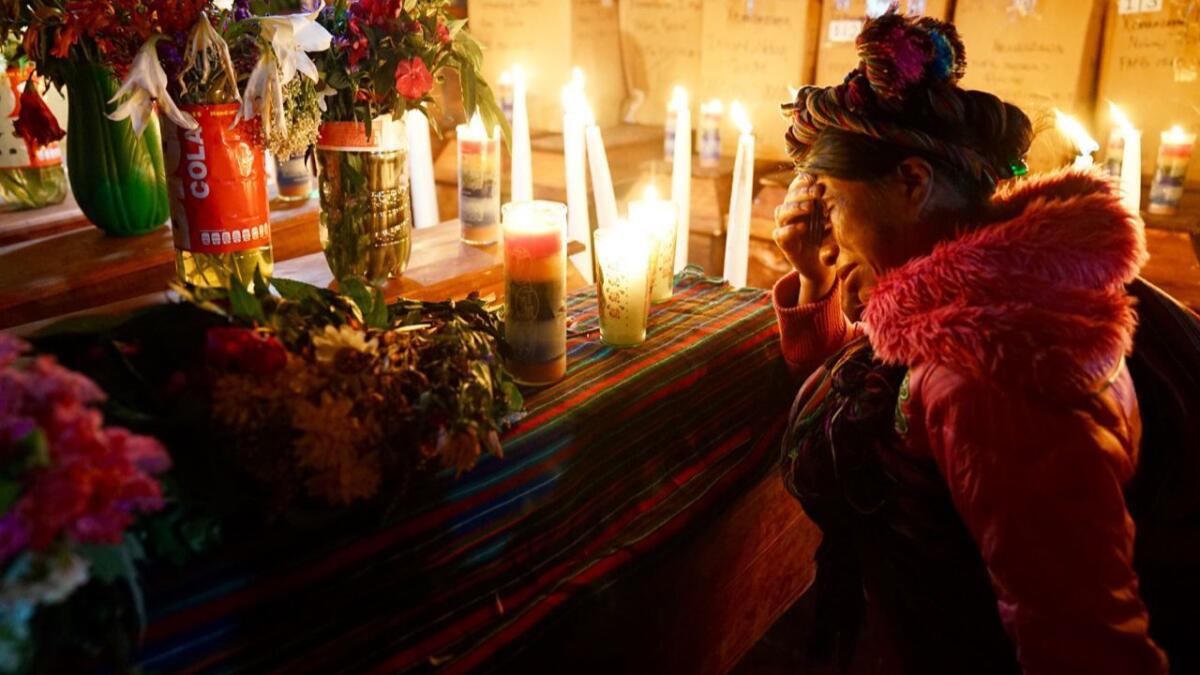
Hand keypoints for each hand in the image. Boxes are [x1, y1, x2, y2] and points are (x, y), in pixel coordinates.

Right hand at [773, 173, 834, 297]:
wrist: (824, 264)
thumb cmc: (831, 237)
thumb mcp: (835, 219)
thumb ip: (832, 205)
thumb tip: (836, 186)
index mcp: (801, 203)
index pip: (796, 186)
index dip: (803, 180)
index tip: (815, 177)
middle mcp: (791, 214)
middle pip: (789, 197)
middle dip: (802, 192)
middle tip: (817, 191)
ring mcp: (785, 228)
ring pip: (781, 212)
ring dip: (794, 208)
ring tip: (810, 208)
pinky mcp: (785, 244)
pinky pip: (779, 234)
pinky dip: (789, 230)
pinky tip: (801, 228)